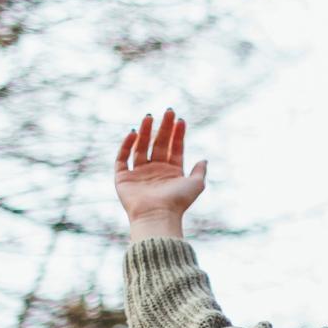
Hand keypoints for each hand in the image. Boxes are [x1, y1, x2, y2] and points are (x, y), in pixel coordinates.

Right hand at [116, 108, 207, 238]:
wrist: (157, 215)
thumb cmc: (177, 201)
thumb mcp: (196, 184)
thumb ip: (200, 171)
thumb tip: (204, 159)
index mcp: (172, 172)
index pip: (175, 148)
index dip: (178, 134)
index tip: (180, 120)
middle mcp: (155, 171)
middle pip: (159, 144)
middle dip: (163, 128)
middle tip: (168, 111)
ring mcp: (139, 174)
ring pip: (141, 148)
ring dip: (146, 132)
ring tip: (150, 116)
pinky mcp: (123, 178)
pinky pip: (122, 159)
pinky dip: (126, 146)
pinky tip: (134, 133)